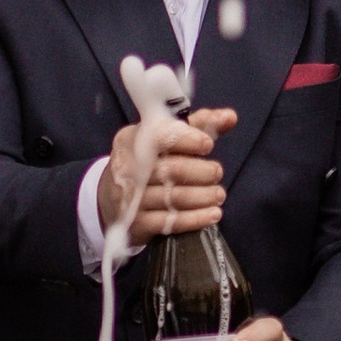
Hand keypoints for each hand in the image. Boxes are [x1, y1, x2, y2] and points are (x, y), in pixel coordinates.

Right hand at [100, 109, 235, 247]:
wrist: (111, 200)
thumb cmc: (146, 162)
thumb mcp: (164, 138)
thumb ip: (198, 125)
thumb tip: (230, 117)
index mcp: (132, 139)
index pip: (161, 136)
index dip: (188, 139)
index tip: (208, 145)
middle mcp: (128, 168)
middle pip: (172, 169)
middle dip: (202, 172)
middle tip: (216, 172)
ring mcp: (132, 198)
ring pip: (175, 197)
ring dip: (204, 196)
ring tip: (218, 194)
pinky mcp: (138, 223)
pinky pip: (171, 222)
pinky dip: (197, 218)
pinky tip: (213, 214)